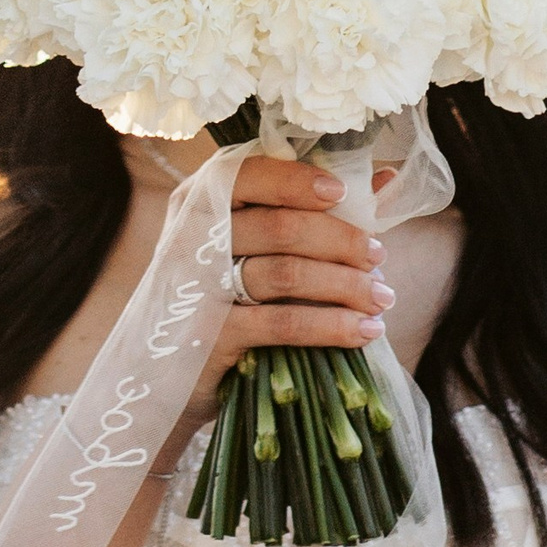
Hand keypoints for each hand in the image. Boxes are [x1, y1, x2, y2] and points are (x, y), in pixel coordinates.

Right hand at [189, 154, 394, 417]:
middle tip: (379, 258)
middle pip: (281, 226)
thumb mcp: (247, 246)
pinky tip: (362, 330)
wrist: (164, 374)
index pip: (251, 173)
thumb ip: (310, 209)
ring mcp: (198, 288)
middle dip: (342, 241)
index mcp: (200, 200)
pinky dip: (331, 325)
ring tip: (382, 299)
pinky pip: (283, 323)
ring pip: (287, 274)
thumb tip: (382, 178)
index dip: (299, 181)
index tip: (343, 194)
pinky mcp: (211, 336)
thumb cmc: (220, 297)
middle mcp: (191, 237)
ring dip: (346, 286)